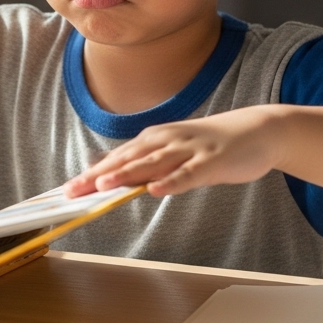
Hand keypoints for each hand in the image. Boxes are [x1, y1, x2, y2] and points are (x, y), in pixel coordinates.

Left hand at [63, 106, 282, 198]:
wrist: (257, 130)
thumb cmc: (209, 146)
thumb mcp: (173, 155)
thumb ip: (145, 166)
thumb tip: (112, 178)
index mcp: (153, 140)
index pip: (115, 159)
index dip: (89, 174)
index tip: (65, 190)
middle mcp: (165, 141)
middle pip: (125, 160)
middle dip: (96, 176)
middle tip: (70, 191)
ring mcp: (188, 149)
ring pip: (152, 164)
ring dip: (126, 174)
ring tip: (102, 186)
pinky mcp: (211, 161)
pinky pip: (188, 173)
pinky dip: (171, 182)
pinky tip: (155, 190)